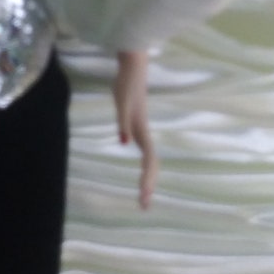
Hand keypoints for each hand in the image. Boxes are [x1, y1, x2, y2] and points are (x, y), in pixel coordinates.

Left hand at [114, 49, 156, 209]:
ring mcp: (142, 129)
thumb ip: (123, 122)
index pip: (149, 161)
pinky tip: (141, 172)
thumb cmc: (125, 84)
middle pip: (152, 164)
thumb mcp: (121, 103)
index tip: (143, 196)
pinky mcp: (138, 125)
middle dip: (149, 185)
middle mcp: (145, 133)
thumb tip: (124, 143)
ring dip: (148, 177)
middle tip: (143, 206)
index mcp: (142, 131)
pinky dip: (144, 166)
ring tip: (143, 195)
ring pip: (150, 159)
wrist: (132, 67)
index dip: (147, 178)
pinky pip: (145, 152)